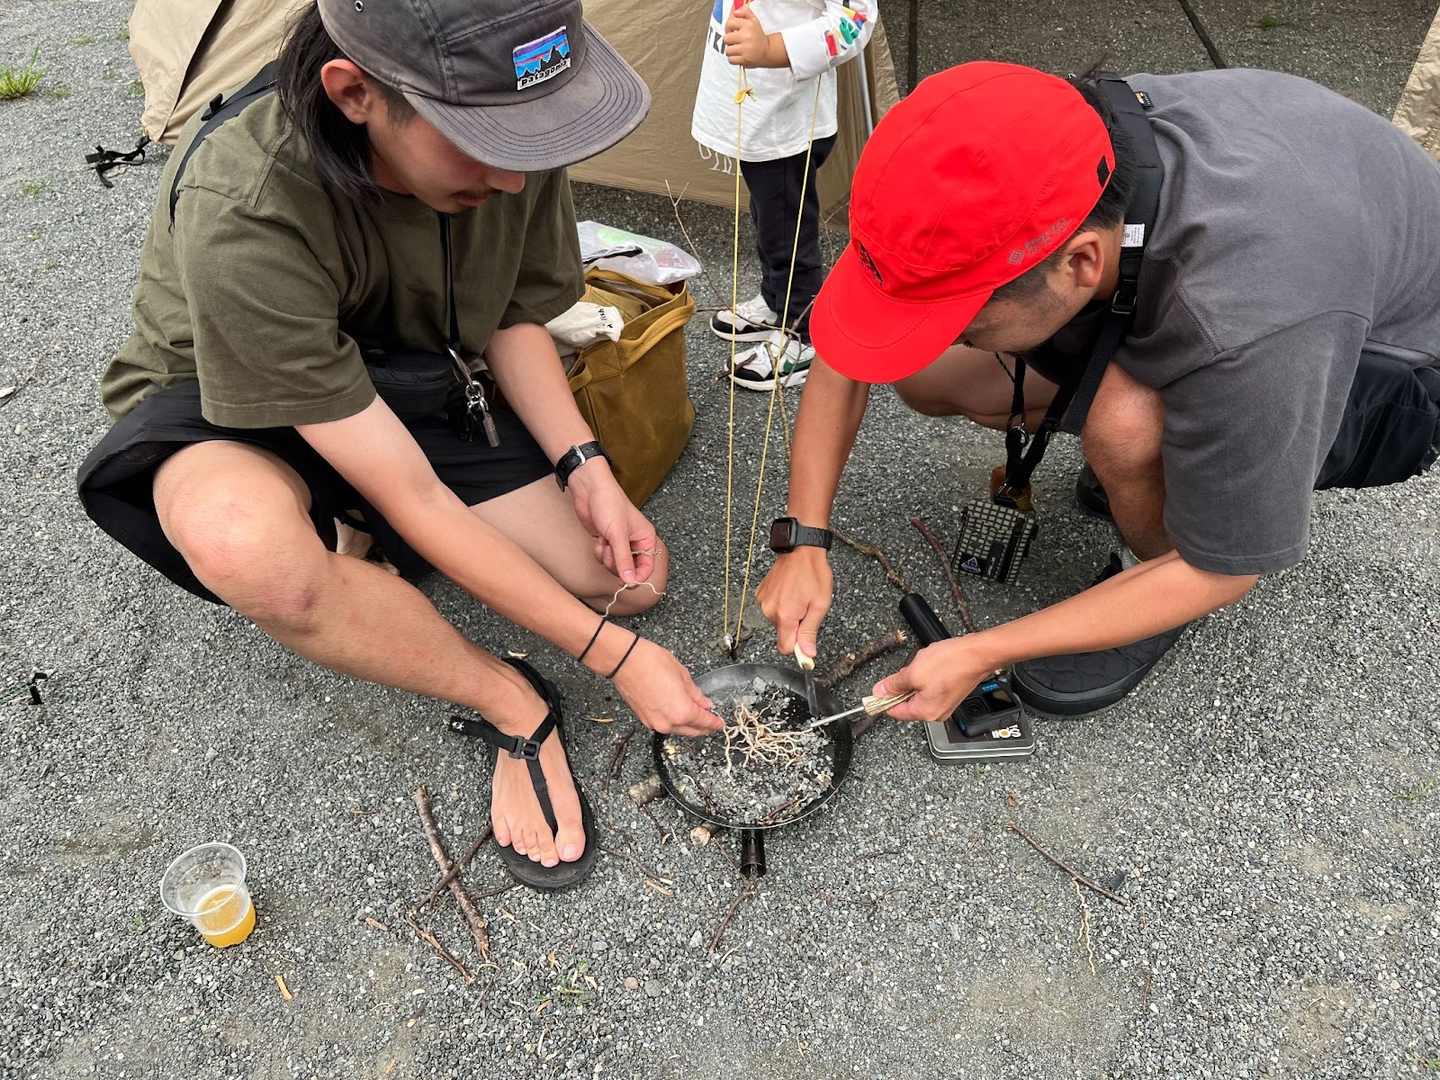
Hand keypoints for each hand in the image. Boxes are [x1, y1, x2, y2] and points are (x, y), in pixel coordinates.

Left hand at [567, 461, 657, 584]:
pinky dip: (600, 551)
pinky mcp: (607, 542)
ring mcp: (620, 543)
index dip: (638, 576)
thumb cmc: (609, 504)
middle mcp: (635, 542)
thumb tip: (631, 581)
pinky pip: (604, 558)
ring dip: (606, 556)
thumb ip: (624, 560)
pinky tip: (599, 538)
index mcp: (646, 538)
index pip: (647, 566)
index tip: (626, 582)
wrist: (589, 491)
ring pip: (615, 565)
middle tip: (611, 550)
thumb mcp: (618, 535)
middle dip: (617, 563)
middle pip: (629, 569)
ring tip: (604, 541)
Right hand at [612, 639, 723, 735]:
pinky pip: (666, 726)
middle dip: (704, 727)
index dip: (714, 723)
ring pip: (678, 730)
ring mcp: (655, 723)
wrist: (625, 661)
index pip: (704, 722)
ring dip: (689, 726)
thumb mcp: (682, 675)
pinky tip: (679, 714)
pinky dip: (675, 722)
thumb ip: (695, 693)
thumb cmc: (651, 663)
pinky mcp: (645, 719)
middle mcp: (668, 723)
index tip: (720, 723)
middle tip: (711, 722)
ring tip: (697, 717)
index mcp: (682, 712)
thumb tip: (704, 702)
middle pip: (692, 731)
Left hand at [724, 5, 782, 66]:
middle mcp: (747, 36)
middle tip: (736, 41)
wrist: (768, 51)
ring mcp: (746, 49)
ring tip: (738, 49)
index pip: (729, 23)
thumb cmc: (758, 36)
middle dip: (729, 40)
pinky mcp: (745, 60)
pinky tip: (739, 55)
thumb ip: (744, 12)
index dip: (728, 28)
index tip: (732, 31)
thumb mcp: (753, 21)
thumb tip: (735, 12)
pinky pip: (731, 60)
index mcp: (748, 25)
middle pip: (726, 38)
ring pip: (728, 50)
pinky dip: (733, 59)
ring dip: (731, 51)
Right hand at [757, 547, 831, 663]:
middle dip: (795, 626)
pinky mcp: (761, 593)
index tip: (806, 641)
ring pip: (778, 620)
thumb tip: (807, 653)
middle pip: (783, 633)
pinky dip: (781, 604)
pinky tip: (790, 591)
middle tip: (807, 608)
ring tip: (799, 596)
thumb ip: (810, 631)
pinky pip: (772, 608)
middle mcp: (770, 610)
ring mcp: (764, 601)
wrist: (801, 550)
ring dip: (789, 614)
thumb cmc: (813, 574)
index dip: (797, 647)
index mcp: (786, 615)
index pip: (785, 648)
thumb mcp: (820, 605)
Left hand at [870, 638, 996, 722]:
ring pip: (918, 691)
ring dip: (916, 676)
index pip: (895, 712)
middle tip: (910, 669)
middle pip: (907, 702)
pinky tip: (933, 664)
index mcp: (925, 712)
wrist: (977, 653)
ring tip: (925, 665)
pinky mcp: (950, 693)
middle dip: (904, 683)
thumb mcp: (913, 672)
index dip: (884, 699)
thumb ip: (894, 684)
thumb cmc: (951, 663)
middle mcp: (936, 713)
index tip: (878, 689)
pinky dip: (927, 675)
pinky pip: (930, 686)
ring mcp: (945, 703)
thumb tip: (880, 691)